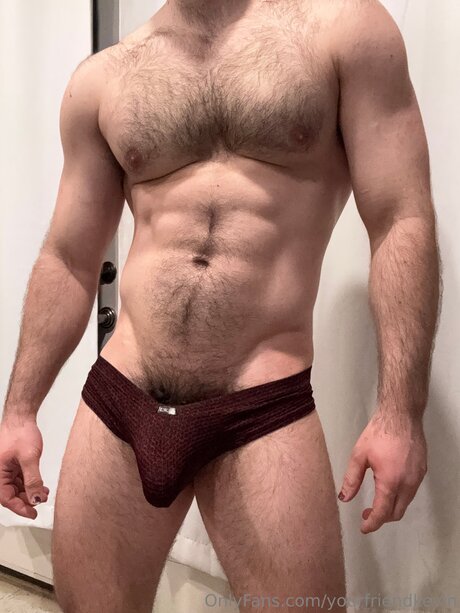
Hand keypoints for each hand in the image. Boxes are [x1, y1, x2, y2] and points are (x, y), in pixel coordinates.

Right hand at [0, 415, 48, 518]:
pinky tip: (41, 486)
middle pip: (11, 495)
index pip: (6, 498)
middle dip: (27, 499)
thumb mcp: (29, 458)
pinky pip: (20, 480)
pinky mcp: (12, 465)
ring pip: (17, 488)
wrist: (21, 417)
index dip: (20, 508)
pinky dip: (30, 484)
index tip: (33, 513)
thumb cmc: (20, 433)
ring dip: (30, 492)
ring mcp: (6, 469)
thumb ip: (33, 480)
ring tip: (44, 493)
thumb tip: (35, 499)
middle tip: (41, 502)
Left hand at [338, 410, 426, 532]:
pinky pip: (411, 491)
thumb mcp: (359, 455)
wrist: (400, 416)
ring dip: (392, 507)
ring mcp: (417, 477)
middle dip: (381, 518)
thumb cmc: (379, 433)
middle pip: (396, 512)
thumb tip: (345, 498)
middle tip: (367, 514)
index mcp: (390, 481)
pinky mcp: (422, 471)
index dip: (372, 523)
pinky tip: (389, 487)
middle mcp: (408, 483)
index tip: (364, 527)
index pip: (382, 512)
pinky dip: (400, 496)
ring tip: (377, 501)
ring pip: (405, 503)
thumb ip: (351, 479)